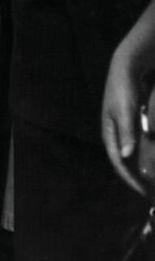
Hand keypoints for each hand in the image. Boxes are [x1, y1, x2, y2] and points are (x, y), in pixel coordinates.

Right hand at [102, 0, 154, 194]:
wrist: (128, 67)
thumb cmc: (123, 88)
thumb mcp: (125, 110)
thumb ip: (126, 132)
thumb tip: (125, 158)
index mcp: (110, 133)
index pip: (118, 163)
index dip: (129, 180)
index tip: (144, 193)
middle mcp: (116, 134)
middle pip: (125, 162)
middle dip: (137, 178)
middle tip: (152, 191)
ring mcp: (125, 129)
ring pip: (134, 155)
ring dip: (143, 167)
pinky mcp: (133, 124)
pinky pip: (140, 145)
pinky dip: (147, 154)